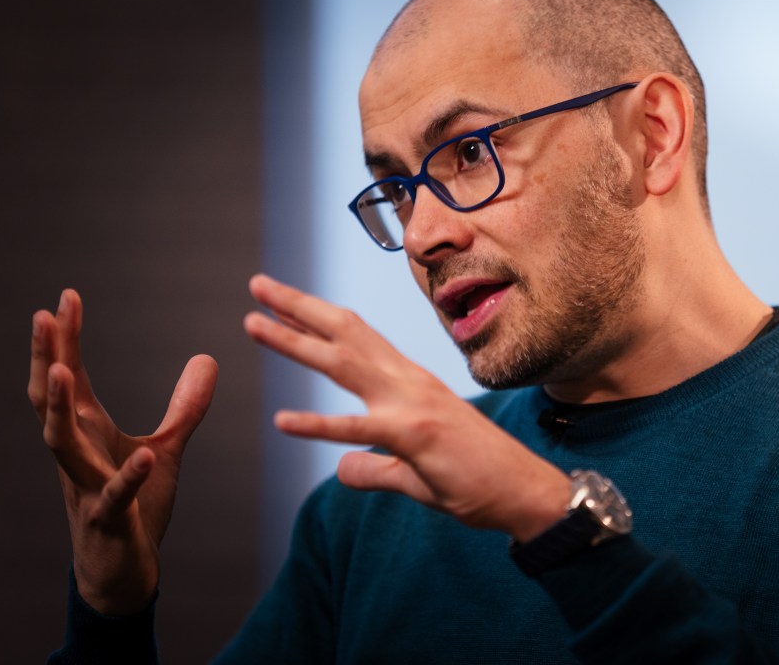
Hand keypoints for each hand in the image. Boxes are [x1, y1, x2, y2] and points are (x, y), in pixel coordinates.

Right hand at [28, 289, 216, 614]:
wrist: (122, 571)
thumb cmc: (136, 506)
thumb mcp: (165, 448)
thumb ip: (184, 406)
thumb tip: (207, 357)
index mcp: (88, 433)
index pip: (70, 377)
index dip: (66, 338)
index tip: (66, 296)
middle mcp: (79, 454)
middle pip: (50, 400)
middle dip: (44, 358)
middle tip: (41, 316)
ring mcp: (88, 487)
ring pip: (61, 444)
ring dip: (58, 408)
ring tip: (61, 369)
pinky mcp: (109, 521)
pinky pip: (115, 497)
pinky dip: (128, 477)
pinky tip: (144, 456)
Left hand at [243, 274, 569, 540]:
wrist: (525, 493)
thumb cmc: (477, 479)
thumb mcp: (413, 473)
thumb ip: (374, 468)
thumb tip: (341, 469)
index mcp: (410, 383)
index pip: (357, 339)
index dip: (317, 318)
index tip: (280, 301)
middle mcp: (408, 382)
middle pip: (345, 334)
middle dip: (297, 307)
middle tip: (257, 284)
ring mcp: (411, 405)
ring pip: (343, 363)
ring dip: (295, 342)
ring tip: (253, 324)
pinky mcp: (415, 437)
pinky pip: (358, 429)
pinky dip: (318, 424)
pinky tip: (281, 421)